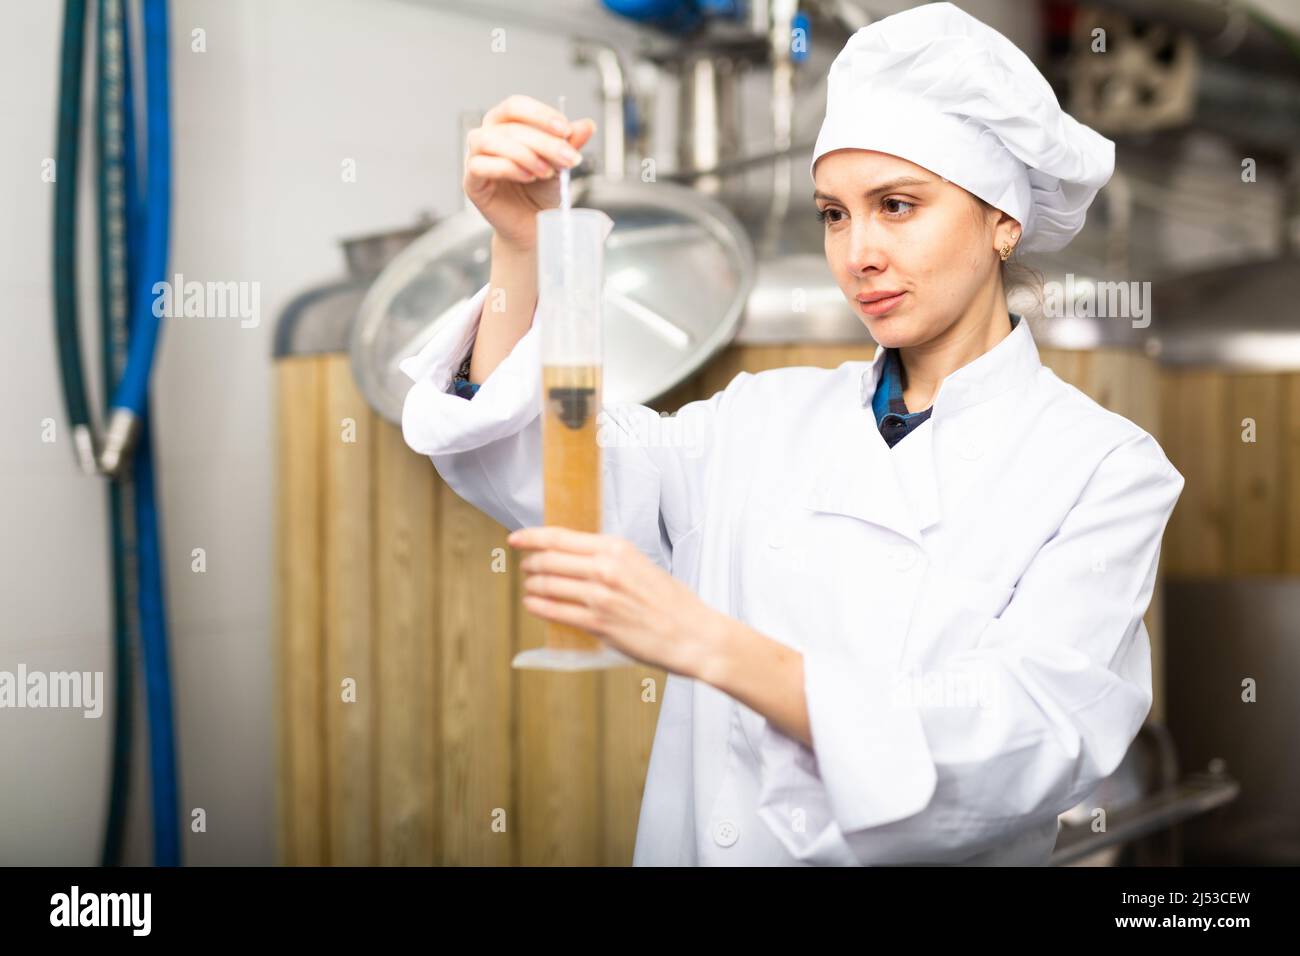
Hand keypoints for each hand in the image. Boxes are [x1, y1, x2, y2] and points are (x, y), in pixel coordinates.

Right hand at [464, 94, 595, 250]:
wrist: (533, 226)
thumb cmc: (541, 192)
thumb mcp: (560, 164)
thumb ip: (570, 143)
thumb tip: (587, 125)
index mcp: (505, 124)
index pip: (517, 106)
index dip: (540, 115)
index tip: (566, 130)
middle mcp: (487, 136)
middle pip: (510, 126)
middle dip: (544, 142)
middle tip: (568, 158)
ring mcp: (476, 158)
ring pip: (491, 141)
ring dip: (524, 154)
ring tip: (546, 171)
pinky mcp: (471, 182)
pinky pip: (481, 166)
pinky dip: (507, 168)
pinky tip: (528, 177)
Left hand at [507, 526, 726, 677]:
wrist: (693, 634)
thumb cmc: (672, 602)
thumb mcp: (641, 565)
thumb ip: (609, 559)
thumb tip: (578, 556)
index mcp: (617, 548)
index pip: (561, 537)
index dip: (531, 537)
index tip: (515, 539)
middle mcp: (605, 568)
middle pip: (548, 559)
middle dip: (530, 563)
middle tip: (526, 567)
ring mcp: (599, 597)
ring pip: (547, 585)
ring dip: (532, 586)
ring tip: (530, 587)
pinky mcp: (598, 624)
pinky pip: (554, 612)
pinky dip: (538, 606)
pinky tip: (533, 604)